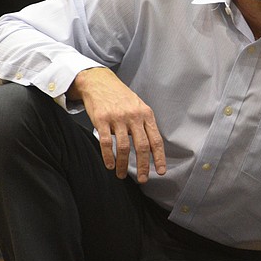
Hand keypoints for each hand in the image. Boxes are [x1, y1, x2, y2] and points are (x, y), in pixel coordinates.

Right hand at [69, 67, 166, 182]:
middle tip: (143, 179)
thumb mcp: (138, 106)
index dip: (159, 157)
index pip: (156, 140)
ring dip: (124, 165)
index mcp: (146, 114)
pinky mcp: (101, 120)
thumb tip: (153, 147)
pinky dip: (108, 157)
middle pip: (142, 146)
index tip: (161, 171)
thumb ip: (145, 124)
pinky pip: (107, 143)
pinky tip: (110, 165)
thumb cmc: (120, 96)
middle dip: (144, 166)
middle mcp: (134, 116)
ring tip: (122, 174)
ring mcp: (117, 118)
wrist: (99, 81)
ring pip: (124, 148)